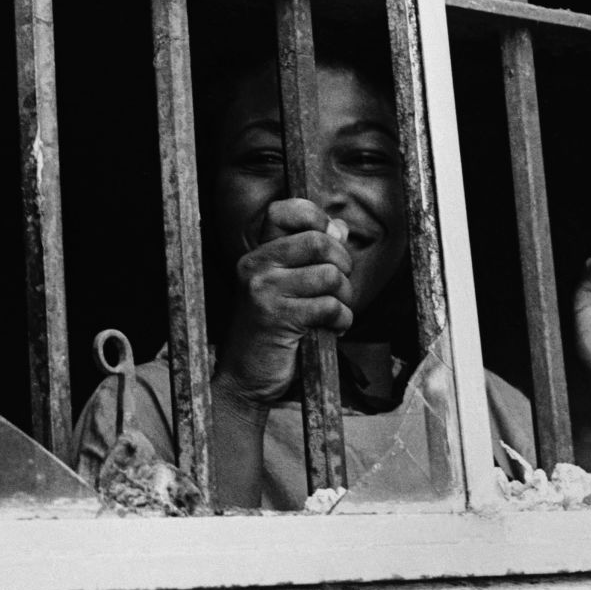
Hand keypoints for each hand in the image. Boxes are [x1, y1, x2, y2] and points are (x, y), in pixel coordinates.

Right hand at [214, 198, 352, 406]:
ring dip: (345, 299)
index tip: (327, 241)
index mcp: (257, 255)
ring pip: (331, 275)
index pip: (285, 210)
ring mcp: (264, 290)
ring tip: (333, 314)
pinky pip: (330, 306)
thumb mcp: (285, 288)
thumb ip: (311, 255)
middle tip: (339, 287)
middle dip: (343, 265)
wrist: (244, 379)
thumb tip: (339, 226)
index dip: (315, 217)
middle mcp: (255, 266)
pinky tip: (329, 330)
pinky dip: (341, 321)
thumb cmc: (269, 335)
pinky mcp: (278, 317)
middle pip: (320, 241)